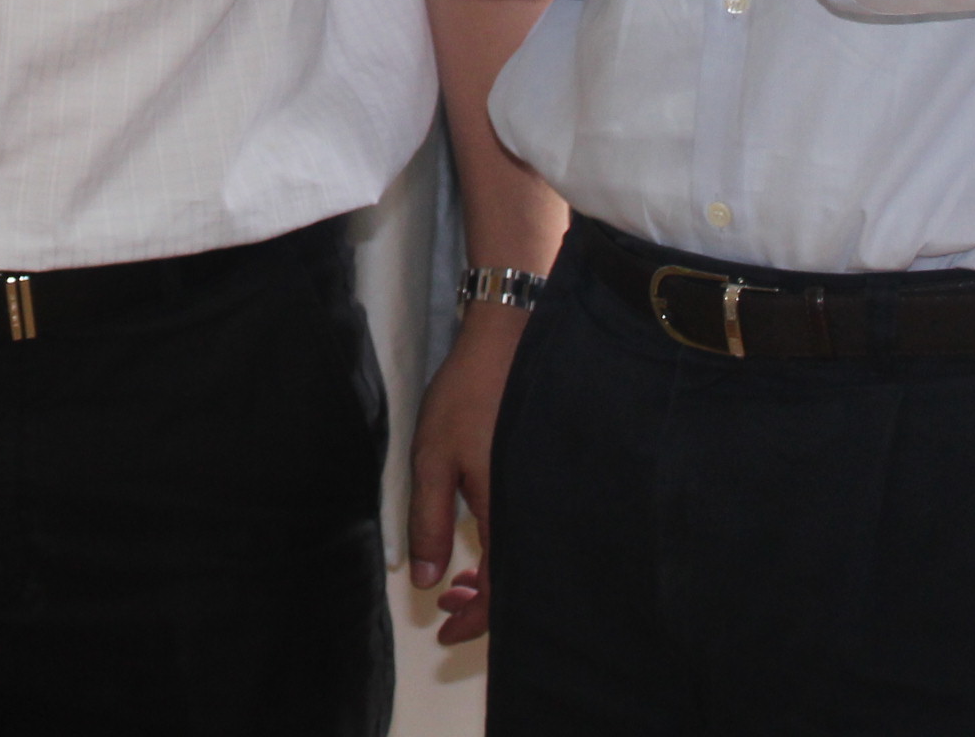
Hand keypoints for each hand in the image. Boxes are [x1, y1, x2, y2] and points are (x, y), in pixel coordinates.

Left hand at [408, 304, 526, 643]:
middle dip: (482, 605)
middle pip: (519, 582)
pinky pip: (529, 530)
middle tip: (447, 608)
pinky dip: (507, 549)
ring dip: (494, 578)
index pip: (501, 593)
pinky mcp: (545, 475)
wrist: (510, 340)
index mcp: (509, 513)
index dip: (474, 622)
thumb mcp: (432, 459)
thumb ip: (429, 523)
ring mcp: (546, 492)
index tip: (445, 633)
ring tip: (458, 580)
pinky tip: (484, 544)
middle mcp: (537, 510)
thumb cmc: (469, 395)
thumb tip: (429, 581)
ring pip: (525, 557)